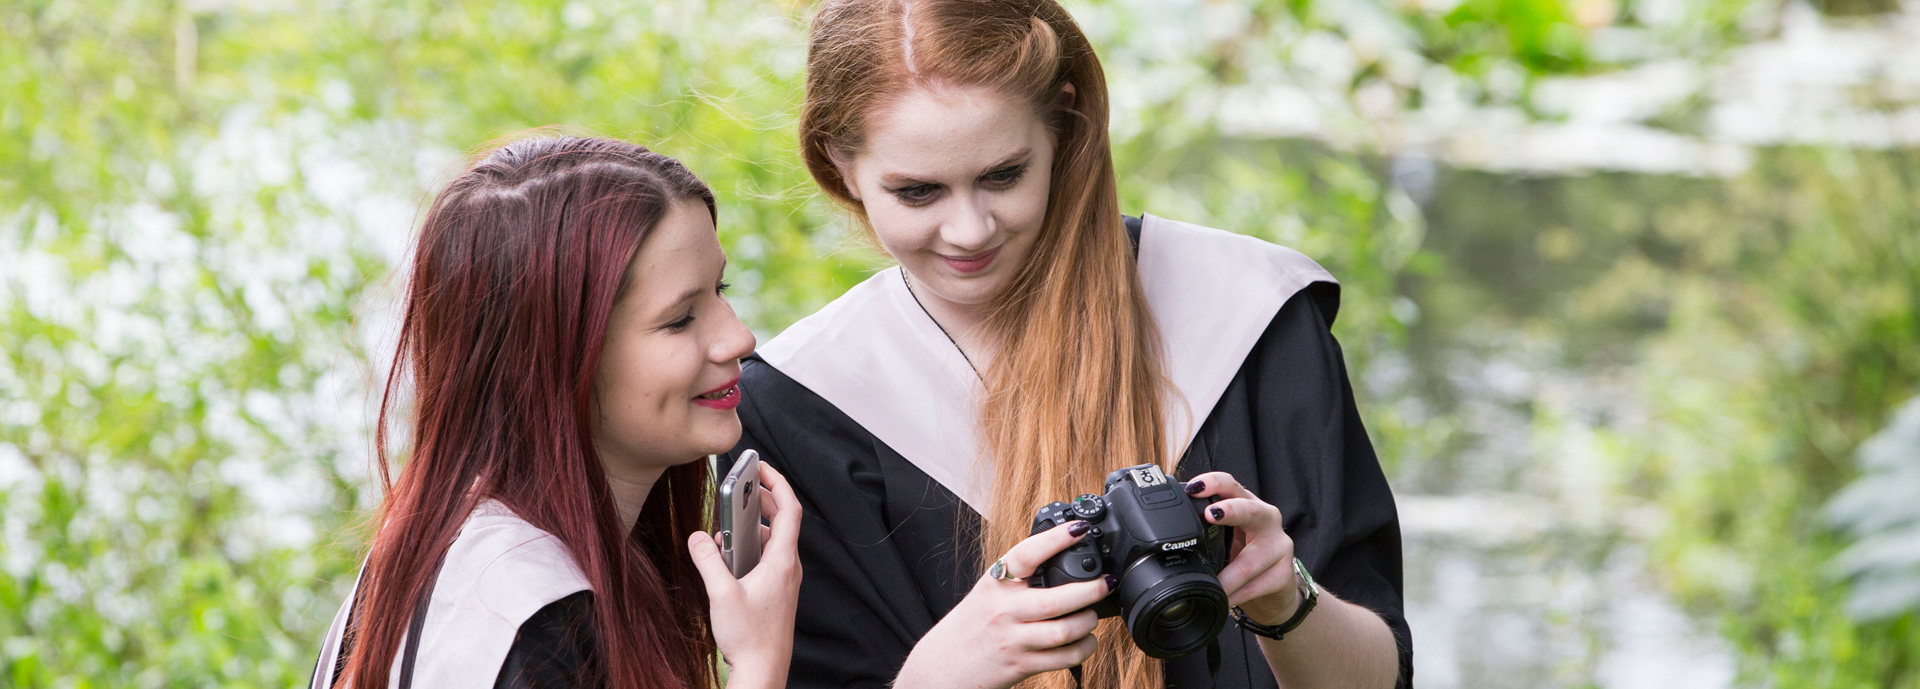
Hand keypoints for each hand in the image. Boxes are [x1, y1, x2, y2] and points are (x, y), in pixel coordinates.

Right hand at [688, 464, 803, 688]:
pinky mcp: (775, 591)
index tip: (762, 467)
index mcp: (782, 561)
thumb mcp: (721, 595)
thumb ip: (707, 562)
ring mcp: (783, 580)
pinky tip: (729, 555)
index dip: (778, 483)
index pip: (789, 509)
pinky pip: (767, 557)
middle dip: (761, 499)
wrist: (763, 670)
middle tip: (742, 486)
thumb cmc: (750, 638)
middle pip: (782, 520)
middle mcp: (787, 567)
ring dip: (752, 525)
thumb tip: (697, 538)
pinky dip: (750, 547)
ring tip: (729, 522)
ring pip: (773, 540)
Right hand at [894, 521, 1114, 688]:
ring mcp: (1013, 639)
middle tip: (1106, 582)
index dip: (1055, 539)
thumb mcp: (988, 592)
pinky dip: (1082, 649)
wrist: (944, 665)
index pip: (1026, 555)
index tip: (1079, 528)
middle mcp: (1003, 610)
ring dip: (1087, 623)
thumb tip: (1060, 551)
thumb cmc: (974, 624)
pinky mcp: (1021, 665)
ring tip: (1092, 615)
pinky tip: (1085, 640)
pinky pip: (1062, 659)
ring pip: (1062, 632)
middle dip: (1088, 591)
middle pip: (1054, 600)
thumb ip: (1018, 576)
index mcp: (996, 584)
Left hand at [1185, 472, 1300, 625]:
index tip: (1195, 488)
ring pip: (1250, 561)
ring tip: (1210, 585)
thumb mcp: (1227, 537)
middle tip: (1210, 515)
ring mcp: (1279, 547)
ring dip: (1226, 577)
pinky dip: (1236, 595)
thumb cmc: (1245, 558)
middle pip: (1250, 510)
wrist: (1275, 590)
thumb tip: (1167, 530)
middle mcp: (1267, 520)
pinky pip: (1255, 586)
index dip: (1214, 483)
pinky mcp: (1285, 575)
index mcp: (1247, 505)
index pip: (1232, 485)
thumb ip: (1208, 529)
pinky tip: (1225, 600)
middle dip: (1230, 510)